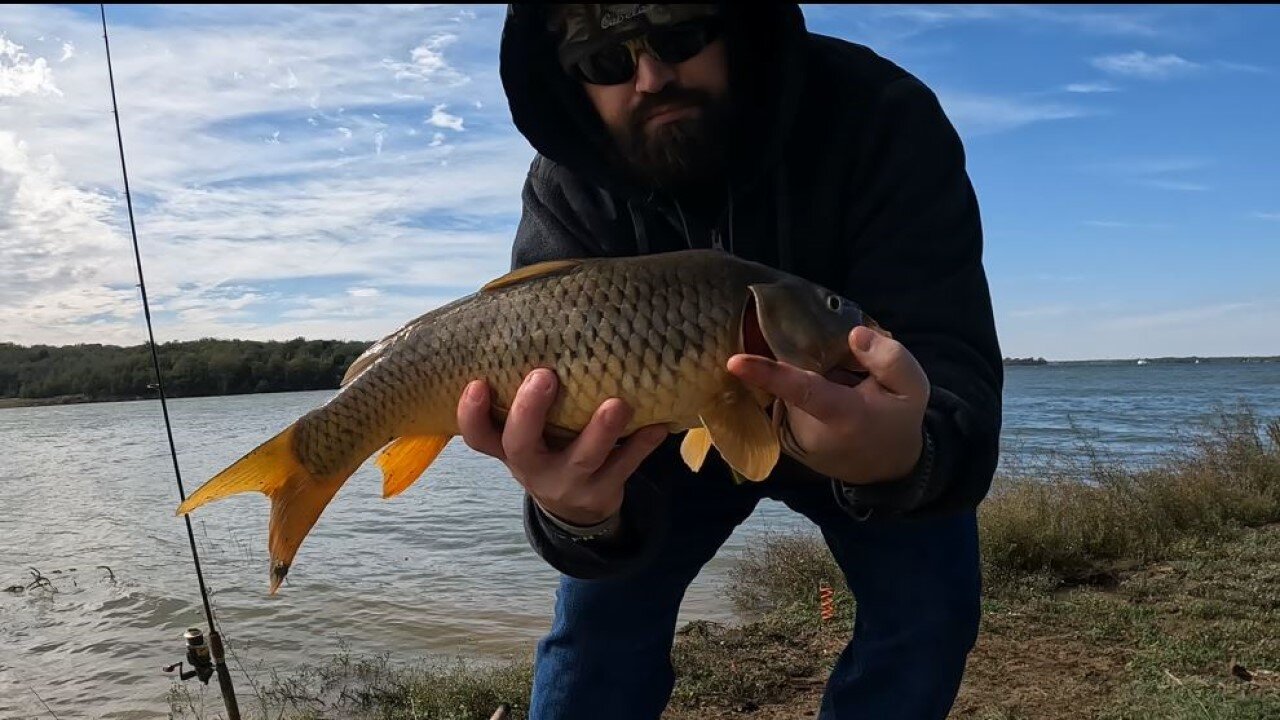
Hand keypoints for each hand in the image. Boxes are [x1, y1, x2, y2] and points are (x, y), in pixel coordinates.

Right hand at [456, 368, 668, 525]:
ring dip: (600, 431)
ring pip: (582, 460)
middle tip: (545, 375)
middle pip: (521, 445)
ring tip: (617, 404)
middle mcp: (532, 468)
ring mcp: (567, 483)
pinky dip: (642, 445)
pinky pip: (625, 468)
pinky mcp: (602, 492)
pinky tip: (658, 424)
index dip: (471, 413)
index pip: (478, 435)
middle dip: (531, 411)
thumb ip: (526, 393)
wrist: (576, 509)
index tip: (477, 383)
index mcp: (508, 448)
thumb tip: (531, 315)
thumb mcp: (531, 431)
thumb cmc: (550, 448)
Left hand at [726, 325, 928, 485]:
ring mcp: (793, 441)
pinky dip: (797, 395)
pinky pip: (784, 404)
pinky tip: (826, 401)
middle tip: (844, 369)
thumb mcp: (913, 386)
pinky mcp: (785, 443)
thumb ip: (888, 357)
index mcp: (843, 414)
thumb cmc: (899, 419)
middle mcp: (810, 432)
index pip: (803, 391)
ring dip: (806, 380)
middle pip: (794, 379)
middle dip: (810, 362)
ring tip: (839, 391)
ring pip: (786, 392)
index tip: (735, 362)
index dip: (767, 374)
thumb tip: (853, 334)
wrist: (888, 467)